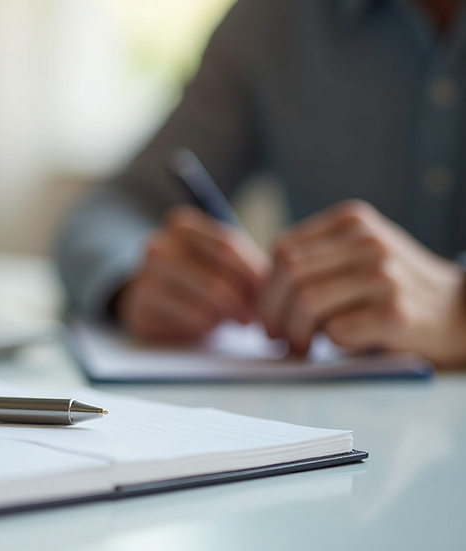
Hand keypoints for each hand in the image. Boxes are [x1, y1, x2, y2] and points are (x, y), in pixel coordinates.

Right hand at [115, 205, 268, 341]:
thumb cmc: (194, 275)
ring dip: (228, 315)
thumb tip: (271, 287)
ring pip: (205, 301)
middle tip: (256, 316)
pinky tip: (211, 326)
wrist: (151, 296)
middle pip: (217, 278)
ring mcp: (145, 276)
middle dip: (244, 302)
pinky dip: (208, 326)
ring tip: (237, 321)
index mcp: (181, 225)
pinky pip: (189, 319)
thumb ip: (241, 265)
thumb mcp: (215, 260)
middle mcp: (158, 246)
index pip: (227, 246)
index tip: (270, 291)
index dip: (253, 272)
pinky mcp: (141, 306)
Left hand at [259, 200, 465, 364]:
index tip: (266, 311)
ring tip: (299, 346)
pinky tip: (341, 344)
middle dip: (271, 311)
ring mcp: (384, 276)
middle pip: (289, 274)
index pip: (283, 249)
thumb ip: (312, 258)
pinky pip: (336, 331)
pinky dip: (329, 344)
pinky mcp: (395, 314)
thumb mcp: (356, 253)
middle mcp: (368, 241)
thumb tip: (252, 288)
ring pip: (306, 302)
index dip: (265, 285)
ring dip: (294, 332)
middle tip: (274, 336)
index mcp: (352, 220)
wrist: (458, 312)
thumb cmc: (392, 287)